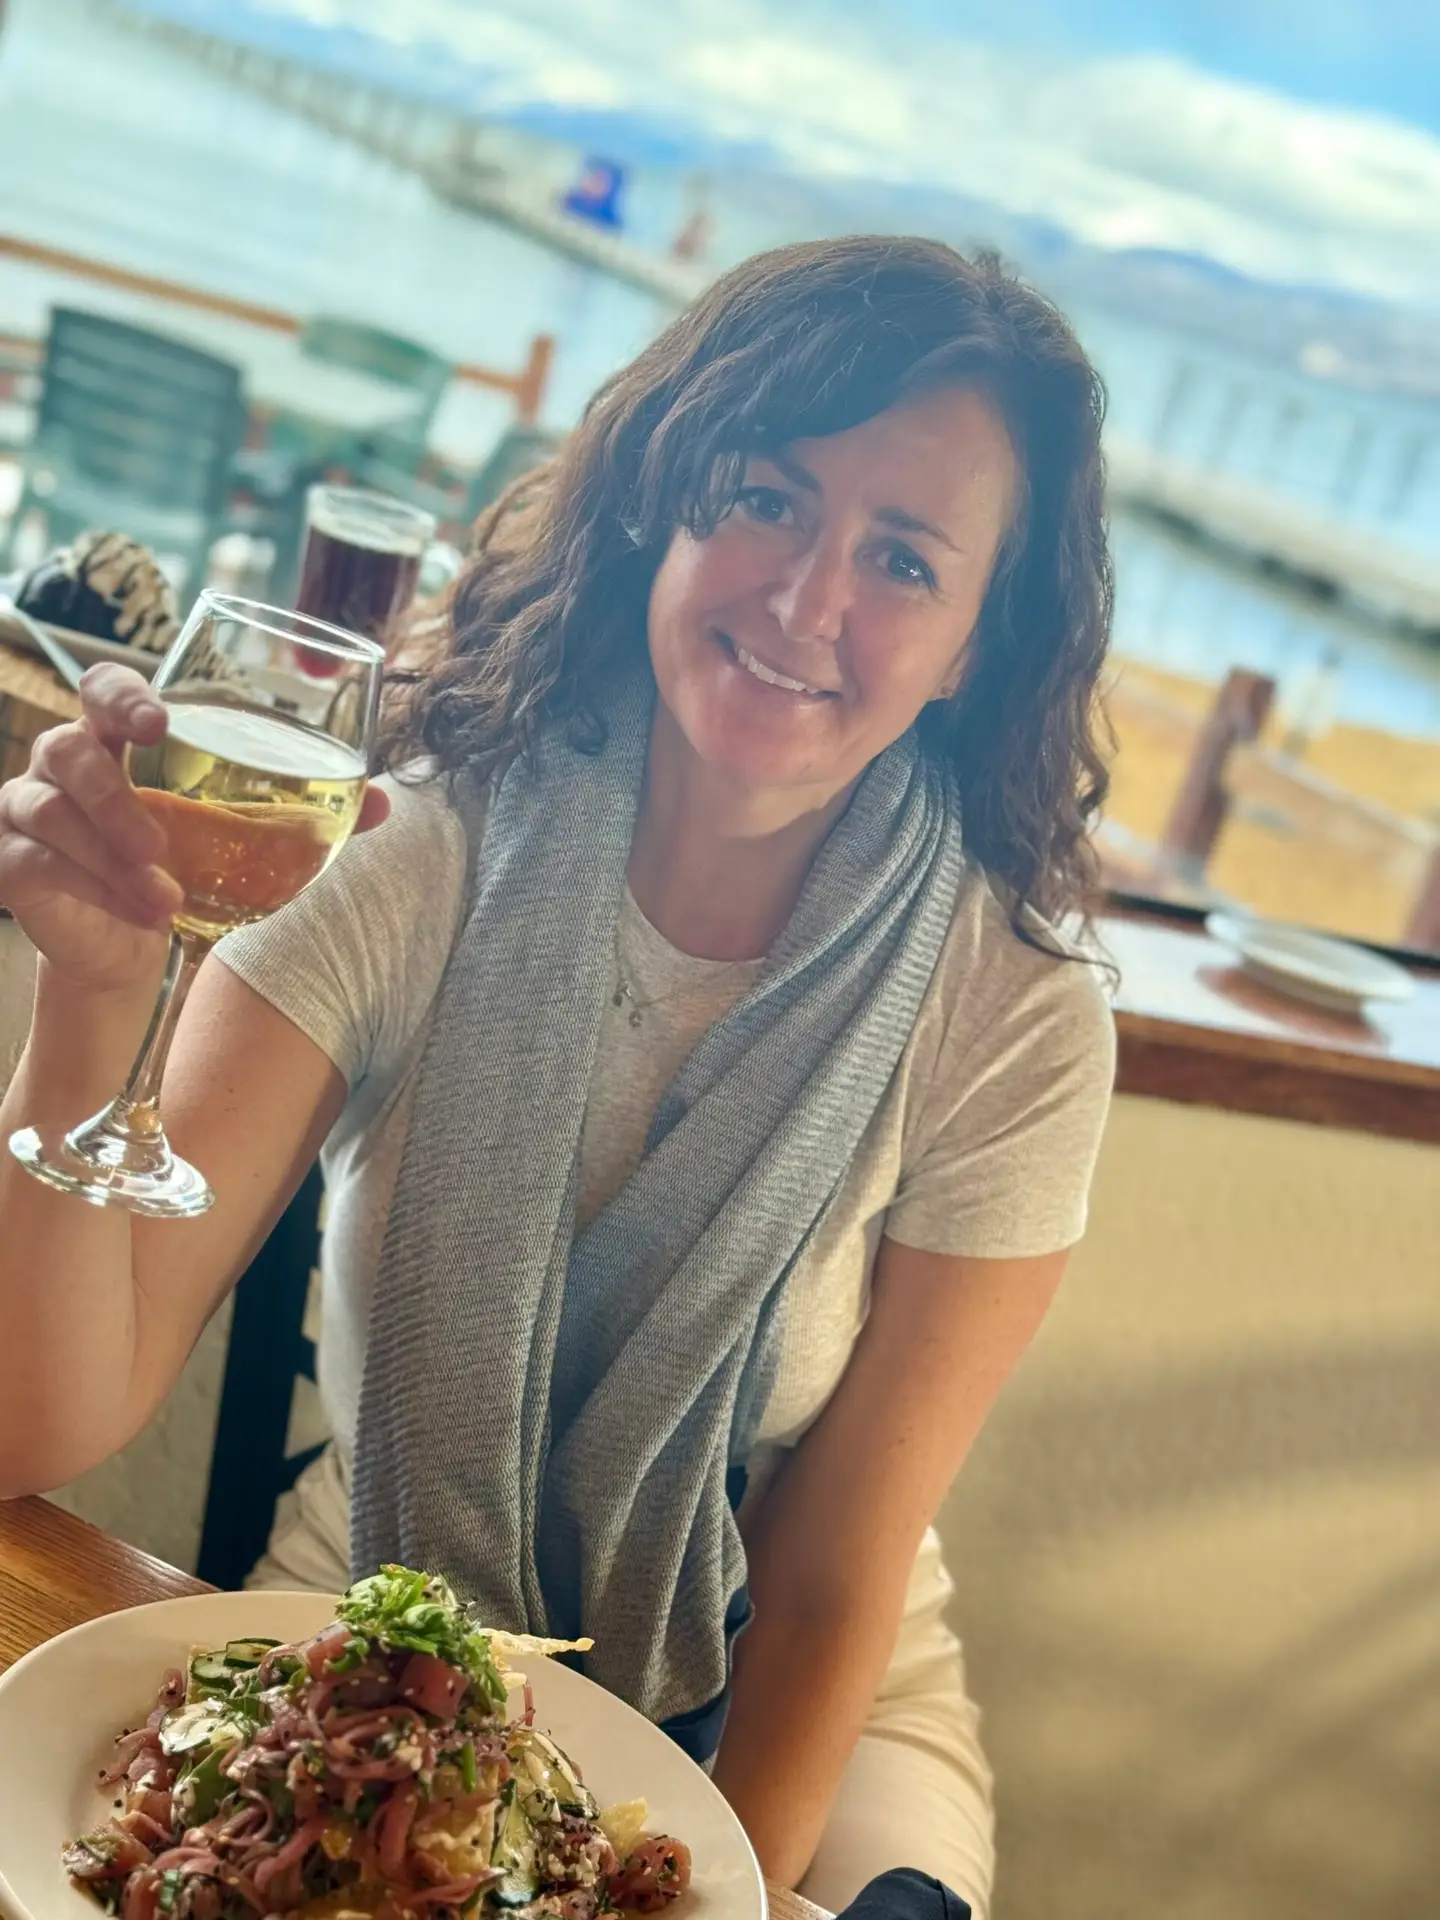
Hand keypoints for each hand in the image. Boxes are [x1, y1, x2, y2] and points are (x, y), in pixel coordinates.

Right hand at [0, 664, 388, 994]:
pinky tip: (138, 914)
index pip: (105, 687)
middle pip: (68, 748)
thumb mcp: (257, 837)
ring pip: (51, 812)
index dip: (123, 695)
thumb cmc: (198, 866)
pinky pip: (34, 863)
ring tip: (166, 899)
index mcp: (123, 736)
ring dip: (111, 859)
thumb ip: (318, 811)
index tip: (159, 720)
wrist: (141, 943)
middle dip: (116, 797)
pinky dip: (91, 891)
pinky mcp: (12, 861)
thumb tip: (387, 802)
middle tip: (160, 843)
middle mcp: (67, 760)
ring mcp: (29, 807)